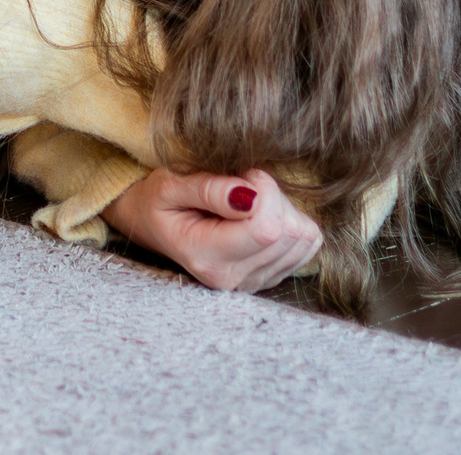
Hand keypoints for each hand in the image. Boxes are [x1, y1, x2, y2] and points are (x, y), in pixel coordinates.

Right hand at [105, 167, 320, 294]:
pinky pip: (307, 245)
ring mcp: (255, 282)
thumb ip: (209, 189)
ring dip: (283, 208)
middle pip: (289, 232)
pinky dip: (292, 221)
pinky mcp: (271, 276)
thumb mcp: (169, 186)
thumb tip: (249, 196)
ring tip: (249, 202)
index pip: (268, 228)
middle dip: (273, 196)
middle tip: (242, 186)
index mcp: (207, 258)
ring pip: (303, 238)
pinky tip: (262, 215)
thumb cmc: (159, 201)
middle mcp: (234, 279)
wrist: (153, 227)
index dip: (264, 191)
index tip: (240, 177)